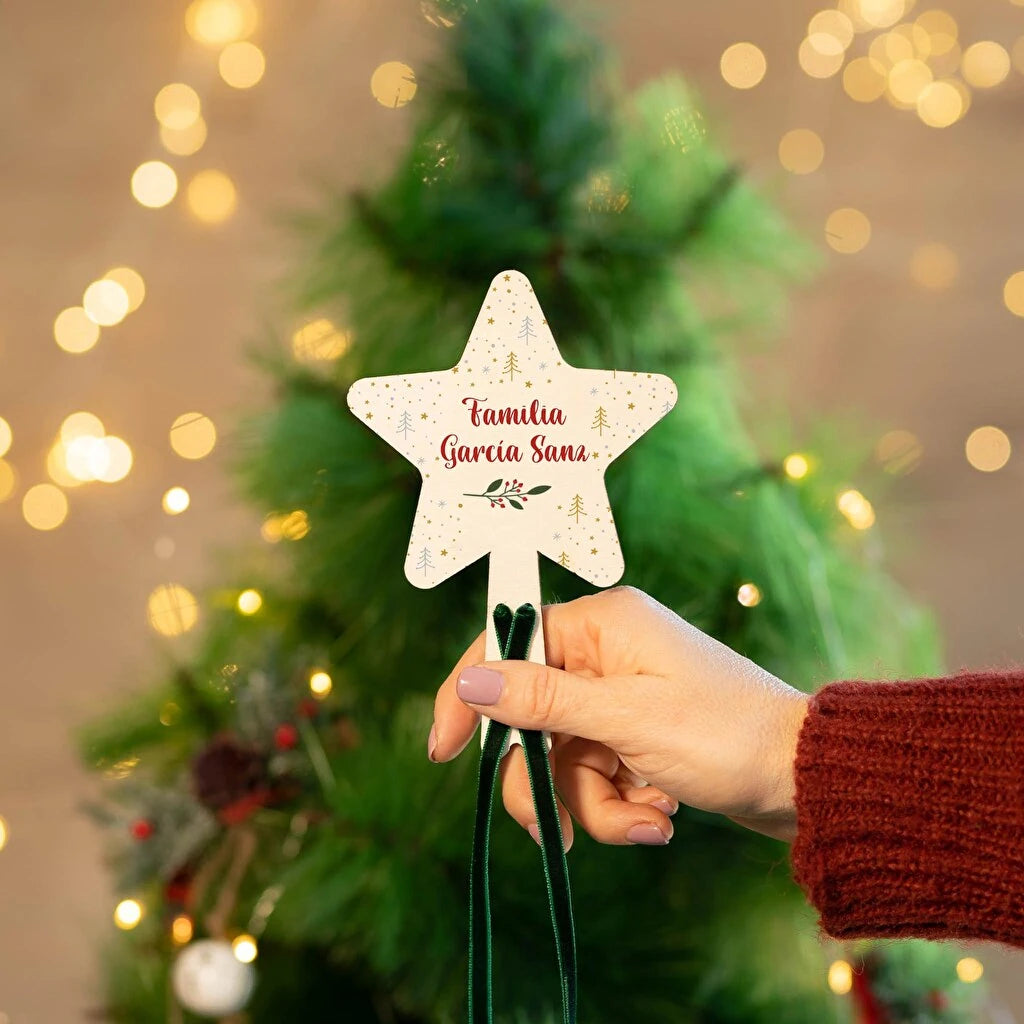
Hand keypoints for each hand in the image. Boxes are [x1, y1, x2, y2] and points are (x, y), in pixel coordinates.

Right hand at [430, 587, 808, 846]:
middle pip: (529, 719)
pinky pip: (596, 775)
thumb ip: (541, 701)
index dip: (469, 697)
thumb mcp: (625, 720)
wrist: (803, 780)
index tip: (443, 751)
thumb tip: (471, 682)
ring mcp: (619, 696)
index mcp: (601, 625)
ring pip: (562, 759)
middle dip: (546, 784)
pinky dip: (620, 806)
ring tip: (650, 822)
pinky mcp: (634, 733)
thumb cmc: (725, 736)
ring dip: (597, 805)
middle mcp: (604, 653)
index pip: (507, 647)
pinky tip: (661, 817)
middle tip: (558, 833)